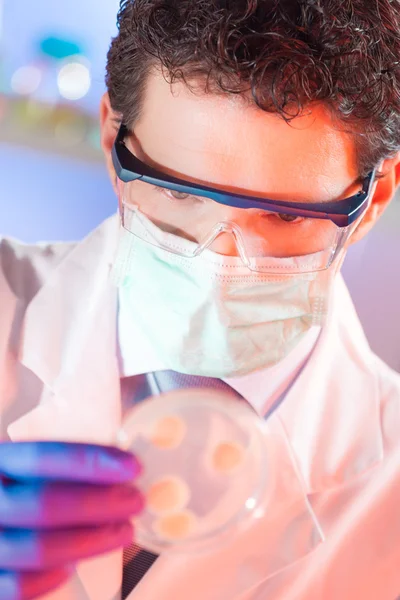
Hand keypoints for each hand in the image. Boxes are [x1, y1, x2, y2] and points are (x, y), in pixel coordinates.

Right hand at [0, 441, 143, 599]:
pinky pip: (18, 587)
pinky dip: (50, 578)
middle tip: (136, 500)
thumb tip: (122, 457)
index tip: (131, 466)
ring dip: (90, 541)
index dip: (90, 461)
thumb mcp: (28, 468)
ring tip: (123, 531)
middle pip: (44, 504)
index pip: (42, 457)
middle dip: (99, 503)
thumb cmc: (22, 491)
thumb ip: (67, 463)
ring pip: (38, 549)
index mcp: (0, 463)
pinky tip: (74, 565)